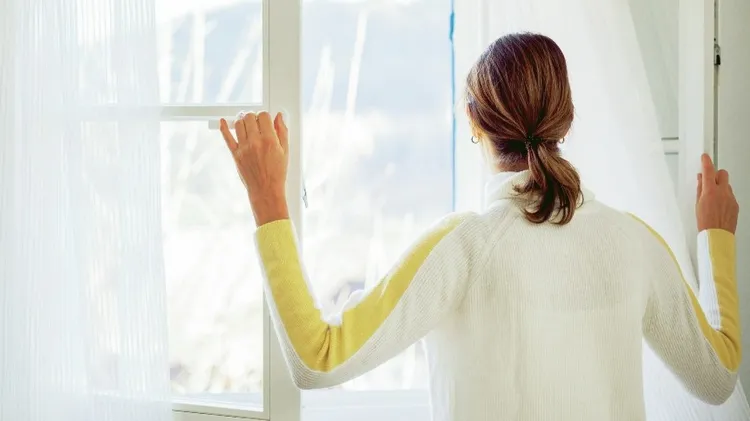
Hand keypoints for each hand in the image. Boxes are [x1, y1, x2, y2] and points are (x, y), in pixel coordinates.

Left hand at [220, 111, 289, 225]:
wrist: (266, 190)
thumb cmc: (277, 173)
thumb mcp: (285, 151)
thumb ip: (282, 131)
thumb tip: (279, 117)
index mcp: (270, 140)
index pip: (264, 116)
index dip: (265, 116)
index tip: (266, 120)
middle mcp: (255, 142)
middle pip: (250, 117)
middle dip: (253, 116)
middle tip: (256, 122)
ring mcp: (244, 148)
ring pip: (239, 124)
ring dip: (242, 120)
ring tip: (246, 123)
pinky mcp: (235, 154)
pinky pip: (227, 137)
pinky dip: (224, 128)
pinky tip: (223, 121)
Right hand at [696, 153, 738, 233]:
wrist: (717, 235)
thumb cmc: (705, 223)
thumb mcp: (698, 204)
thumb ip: (700, 189)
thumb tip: (701, 180)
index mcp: (710, 191)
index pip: (708, 171)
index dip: (706, 162)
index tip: (705, 157)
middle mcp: (723, 192)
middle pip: (722, 173)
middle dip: (716, 174)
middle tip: (710, 179)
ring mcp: (731, 198)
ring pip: (727, 185)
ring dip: (720, 187)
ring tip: (713, 198)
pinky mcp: (736, 204)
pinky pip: (730, 195)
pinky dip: (725, 197)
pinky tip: (719, 206)